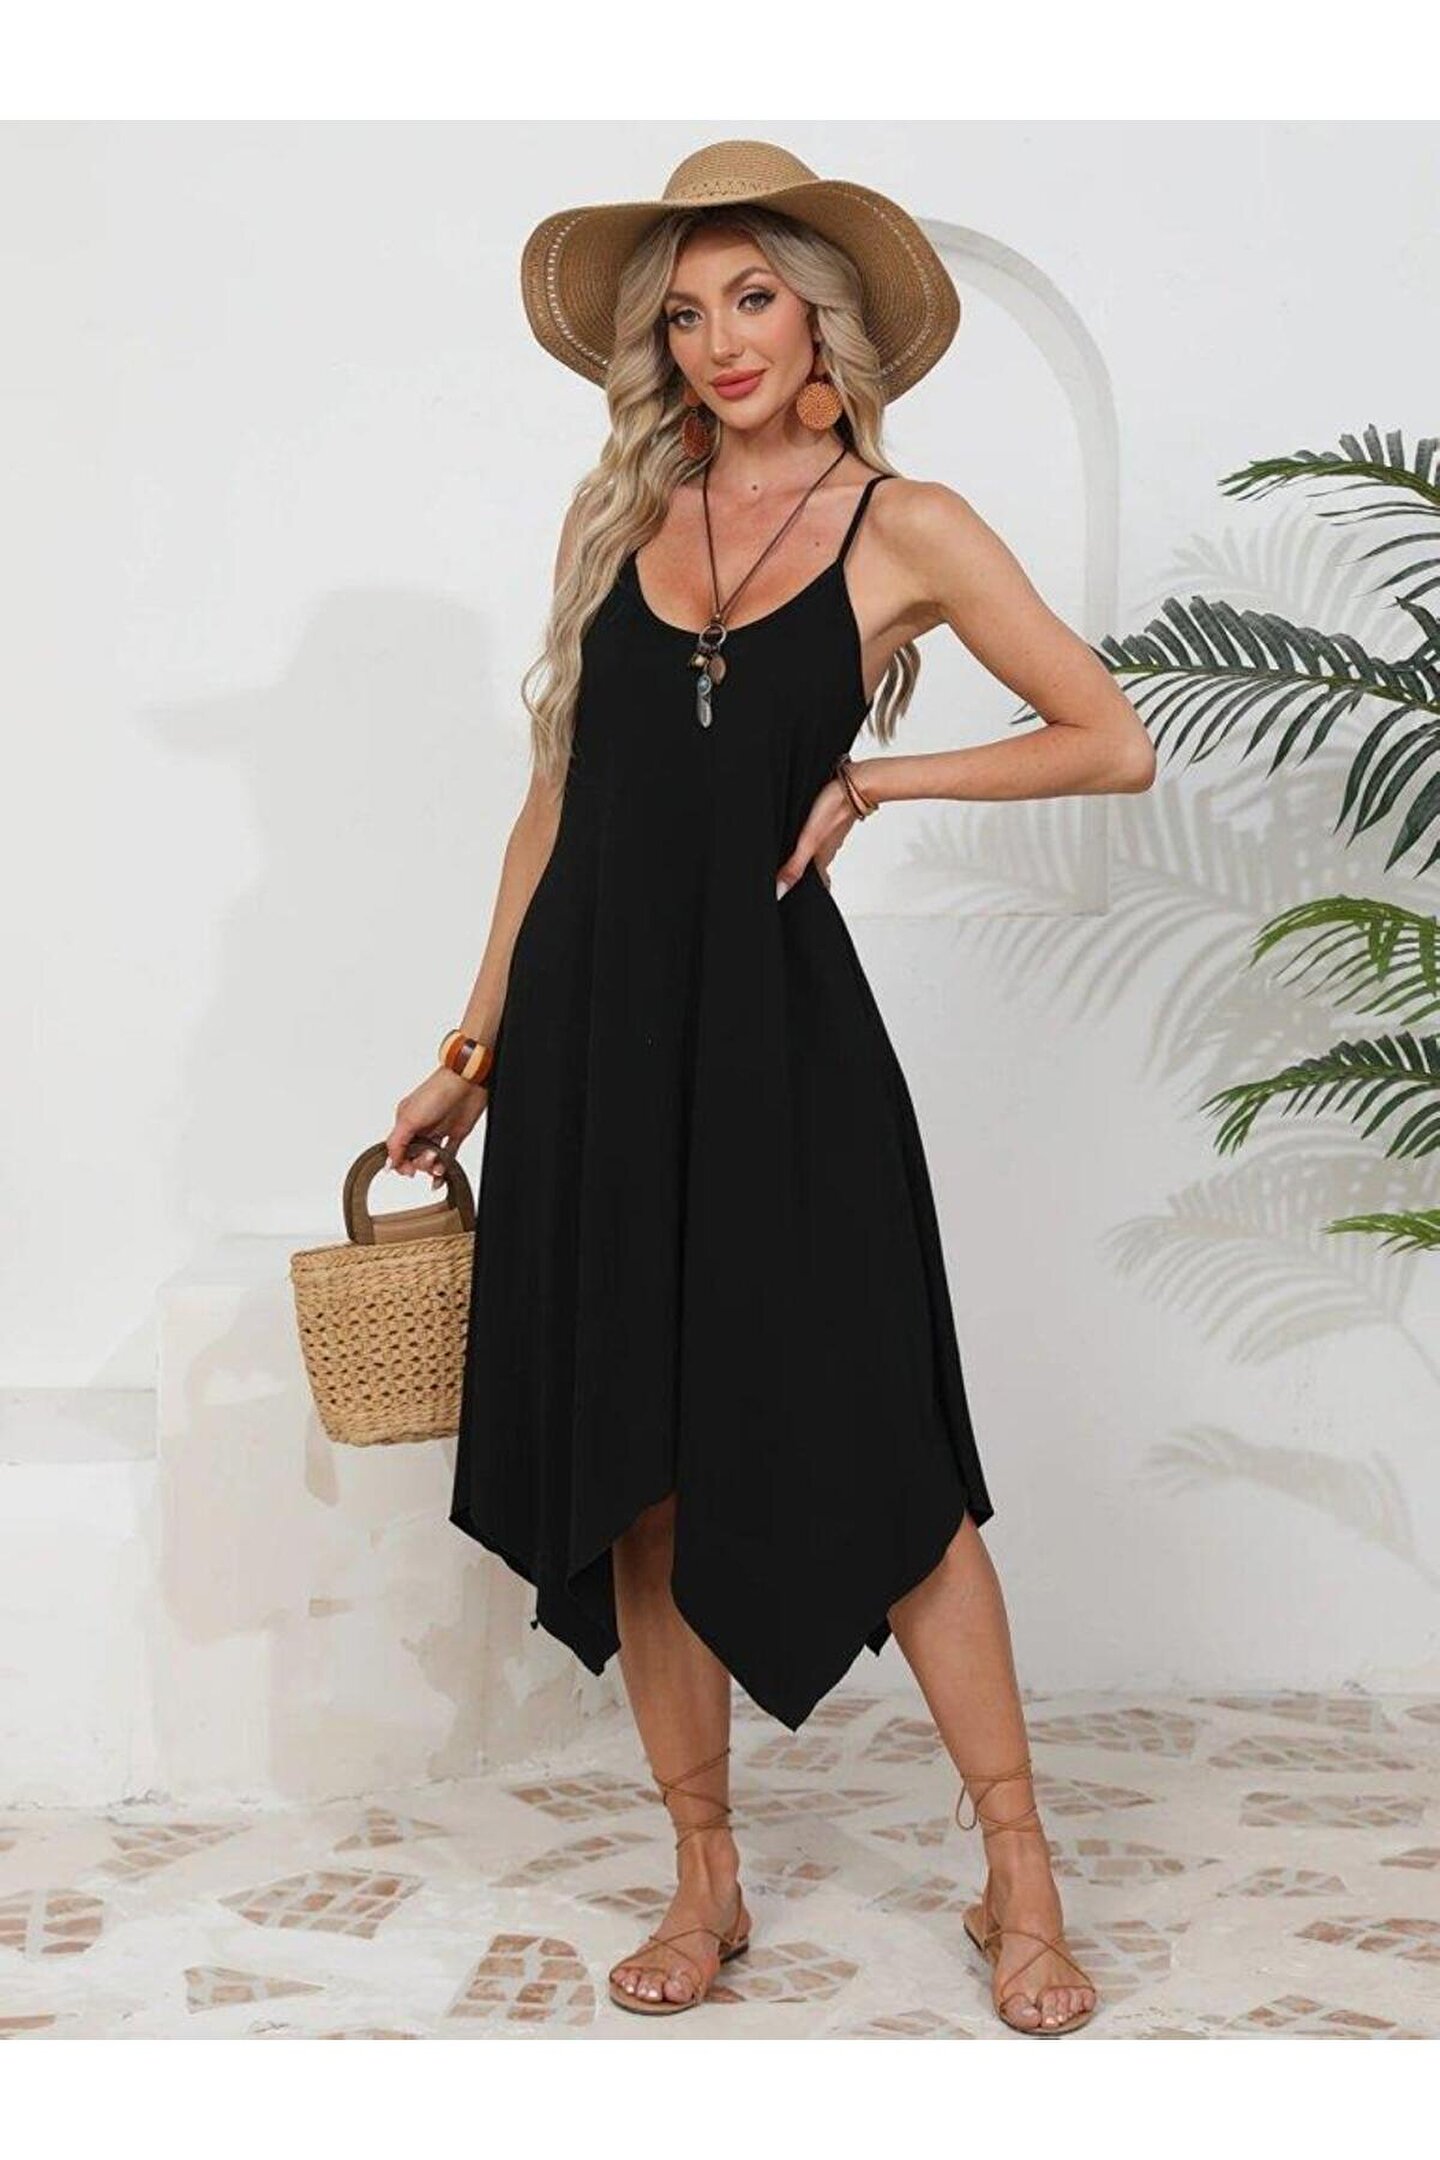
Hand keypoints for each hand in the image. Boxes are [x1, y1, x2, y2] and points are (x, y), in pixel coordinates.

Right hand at [385, 1067, 488, 1183]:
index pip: (397, 1150)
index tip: (409, 1170)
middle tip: (429, 1157)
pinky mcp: (455, 1135)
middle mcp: (421, 1128)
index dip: (401, 1163)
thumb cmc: (436, 1092)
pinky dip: (444, 1169)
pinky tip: (440, 1177)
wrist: (467, 1083)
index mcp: (405, 1121)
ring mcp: (438, 1132)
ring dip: (432, 1167)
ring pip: (430, 1160)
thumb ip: (396, 1142)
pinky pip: (447, 1158)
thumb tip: (389, 1163)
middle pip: (414, 1157)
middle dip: (420, 1163)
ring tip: (438, 1161)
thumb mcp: (408, 1118)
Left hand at [775, 776, 857, 898]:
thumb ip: (794, 866)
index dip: (808, 893)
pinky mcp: (830, 821)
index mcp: (821, 859)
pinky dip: (811, 841)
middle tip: (788, 881)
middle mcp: (827, 850)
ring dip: (806, 858)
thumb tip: (780, 891)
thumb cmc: (834, 810)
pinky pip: (820, 836)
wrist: (855, 785)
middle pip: (816, 870)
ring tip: (789, 860)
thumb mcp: (809, 841)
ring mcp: (830, 836)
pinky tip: (803, 833)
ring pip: (818, 852)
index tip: (797, 900)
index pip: (818, 886)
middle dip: (804, 877)